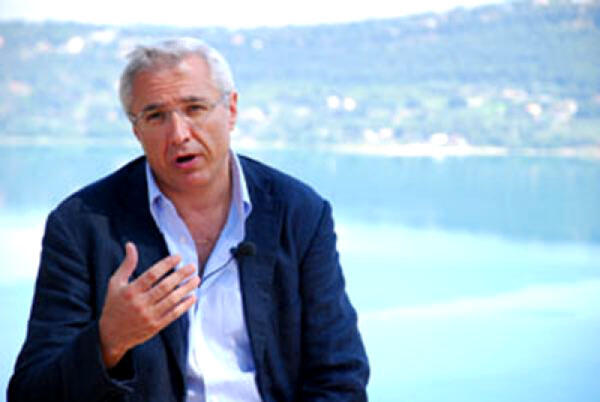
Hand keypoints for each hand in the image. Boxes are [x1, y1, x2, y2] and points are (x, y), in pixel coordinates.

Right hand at [98, 242, 199, 367]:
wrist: (110, 335)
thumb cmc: (114, 305)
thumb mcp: (115, 283)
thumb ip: (127, 265)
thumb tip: (131, 245)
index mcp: (130, 290)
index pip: (152, 274)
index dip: (167, 264)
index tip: (179, 257)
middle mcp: (140, 303)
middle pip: (165, 286)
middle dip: (181, 275)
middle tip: (193, 266)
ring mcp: (148, 316)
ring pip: (172, 300)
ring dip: (186, 288)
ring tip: (196, 279)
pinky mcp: (155, 326)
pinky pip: (173, 314)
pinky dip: (185, 305)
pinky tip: (193, 296)